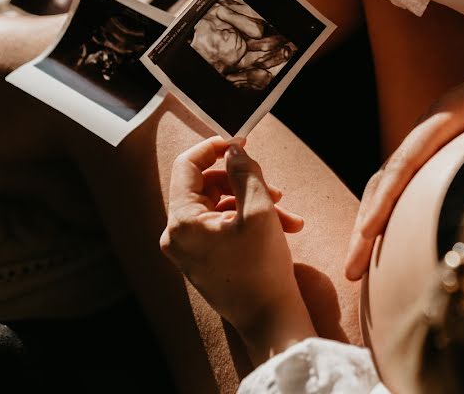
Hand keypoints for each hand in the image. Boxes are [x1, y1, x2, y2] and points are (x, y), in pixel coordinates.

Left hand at [160, 137, 314, 362]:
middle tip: (273, 185)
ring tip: (286, 211)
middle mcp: (177, 235)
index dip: (214, 148)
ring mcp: (189, 250)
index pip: (186, 165)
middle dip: (242, 181)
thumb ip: (245, 172)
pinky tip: (283, 226)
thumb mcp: (260, 210)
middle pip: (205, 186)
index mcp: (182, 221)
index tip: (240, 142)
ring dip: (254, 202)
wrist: (270, 320)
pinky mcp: (203, 259)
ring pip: (220, 206)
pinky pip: (223, 227)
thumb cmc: (262, 269)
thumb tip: (234, 150)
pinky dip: (250, 221)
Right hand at [344, 8, 463, 279]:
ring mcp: (430, 140)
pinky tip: (382, 245)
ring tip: (356, 269)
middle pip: (387, 177)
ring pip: (388, 184)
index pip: (409, 158)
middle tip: (350, 269)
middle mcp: (430, 126)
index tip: (368, 231)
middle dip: (365, 223)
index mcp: (448, 111)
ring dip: (369, 224)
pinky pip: (403, 185)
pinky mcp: (437, 152)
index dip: (387, 196)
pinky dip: (386, 214)